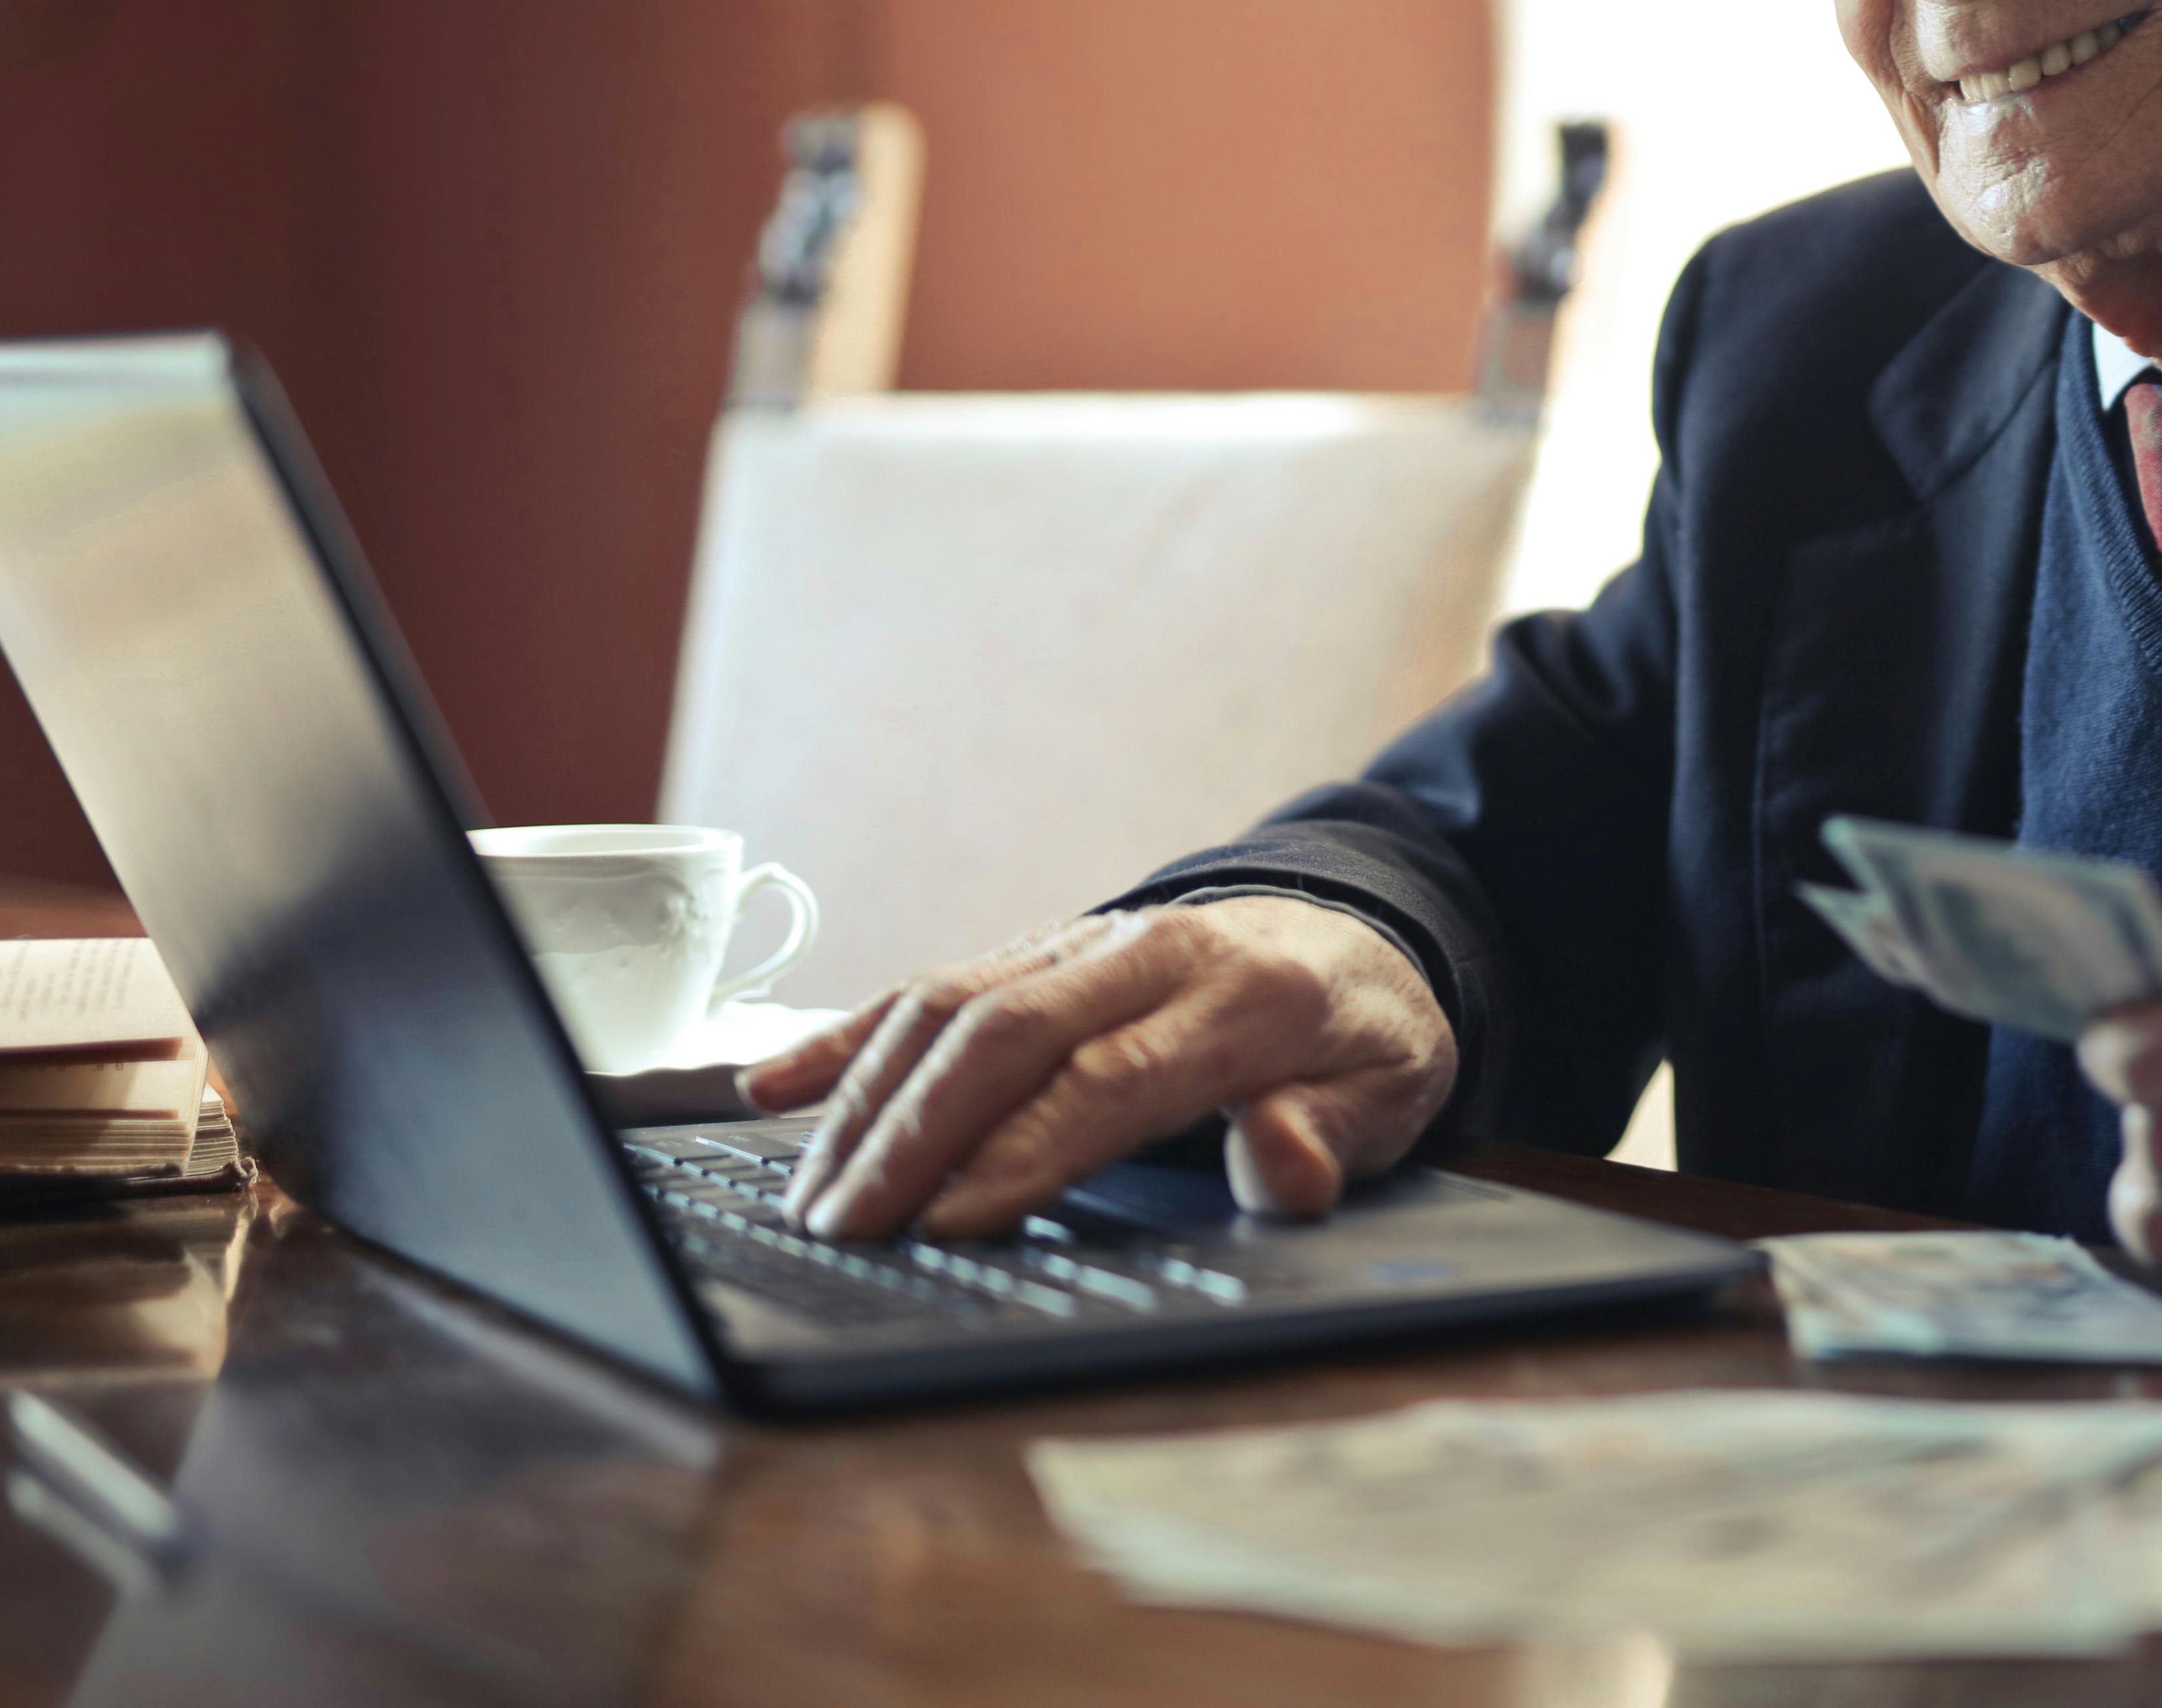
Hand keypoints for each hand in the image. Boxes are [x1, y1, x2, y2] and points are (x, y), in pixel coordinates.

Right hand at [740, 898, 1455, 1239]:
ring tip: (814, 1197)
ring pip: (954, 1003)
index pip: (1110, 1078)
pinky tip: (772, 1089)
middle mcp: (1150, 953)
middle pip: (1008, 1033)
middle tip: (847, 1230)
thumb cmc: (1364, 1034)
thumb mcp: (1389, 1094)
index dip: (1026, 1150)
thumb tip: (1281, 1163)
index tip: (951, 1224)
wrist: (1358, 930)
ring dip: (871, 1097)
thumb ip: (1331, 1137)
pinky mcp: (1041, 944)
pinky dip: (850, 1034)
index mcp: (1245, 998)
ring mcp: (1085, 940)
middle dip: (917, 1134)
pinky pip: (934, 981)